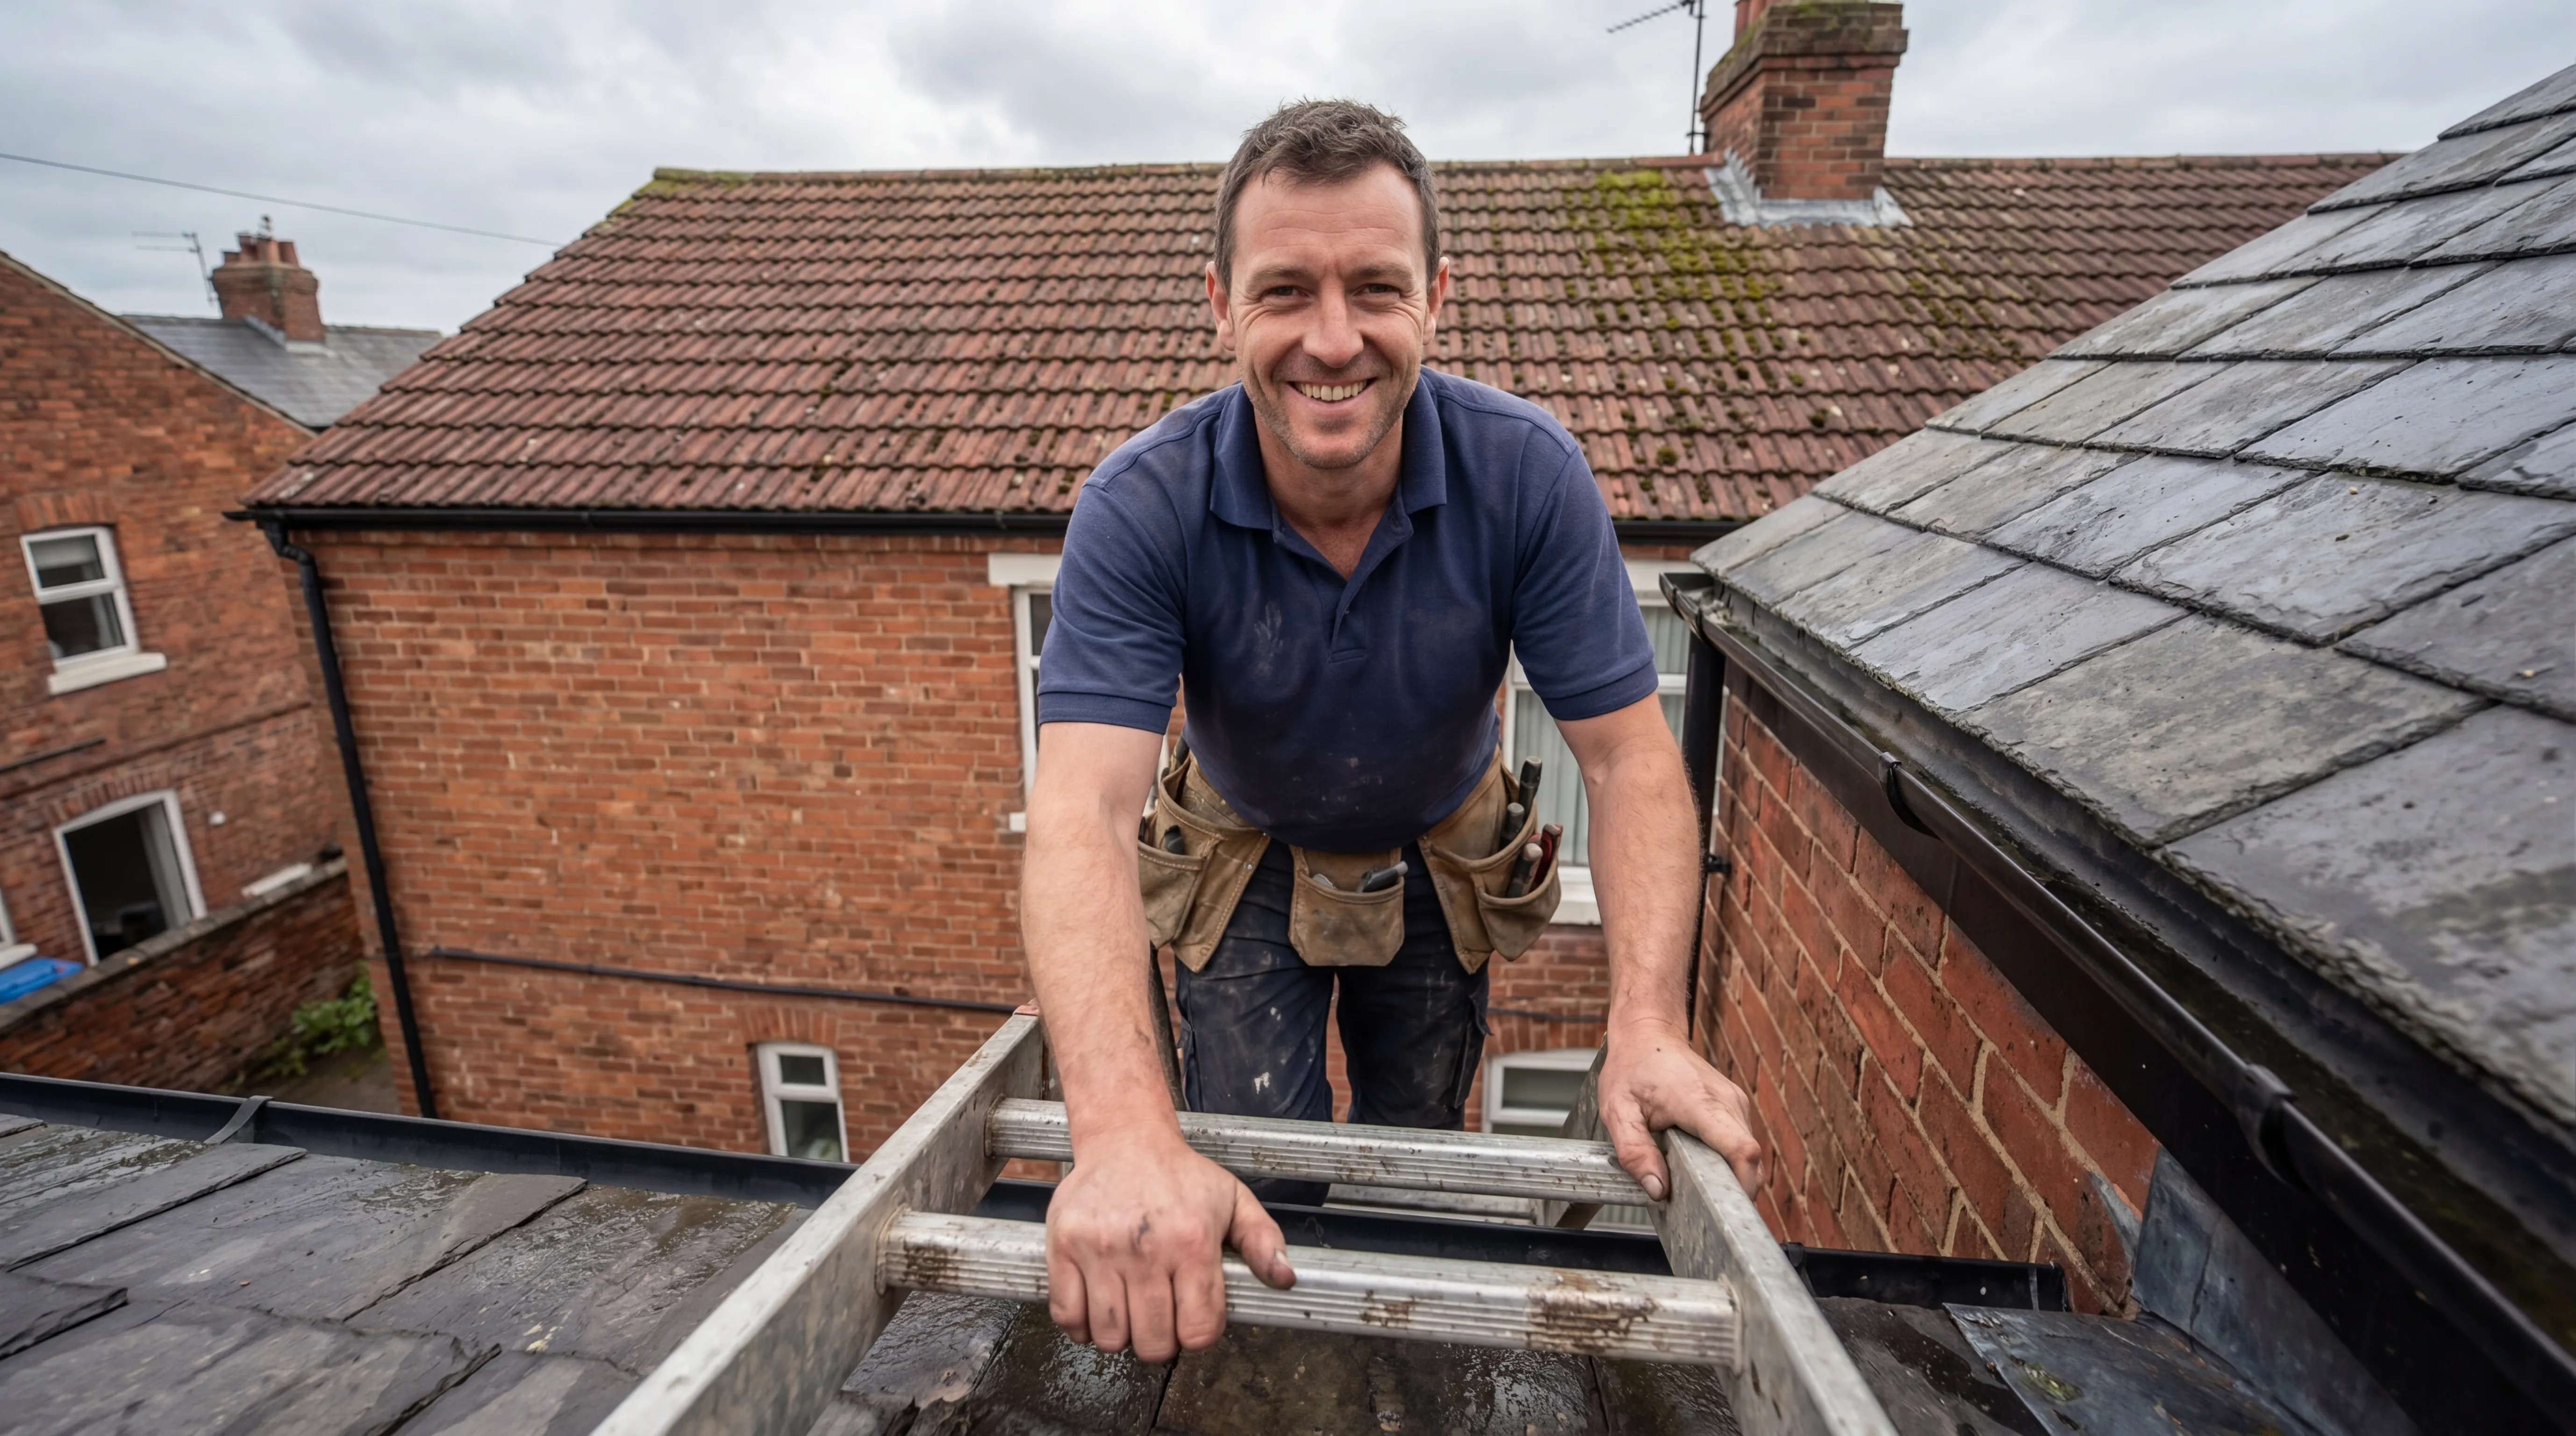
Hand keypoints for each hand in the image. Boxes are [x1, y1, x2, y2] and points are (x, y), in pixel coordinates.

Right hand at [1044, 1125, 1294, 1359]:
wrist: (1124, 1138)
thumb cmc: (1180, 1174)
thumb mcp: (1233, 1199)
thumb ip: (1263, 1241)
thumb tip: (1284, 1278)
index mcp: (1192, 1241)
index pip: (1198, 1330)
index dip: (1198, 1334)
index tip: (1192, 1320)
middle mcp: (1146, 1249)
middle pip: (1153, 1343)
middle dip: (1161, 1340)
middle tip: (1160, 1317)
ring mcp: (1100, 1249)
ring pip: (1110, 1337)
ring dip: (1122, 1335)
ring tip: (1130, 1310)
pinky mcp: (1063, 1246)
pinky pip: (1067, 1316)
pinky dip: (1082, 1325)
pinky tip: (1098, 1307)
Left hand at [1597, 1019, 1762, 1200]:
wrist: (1649, 1034)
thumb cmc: (1632, 1067)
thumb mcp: (1618, 1110)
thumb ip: (1634, 1152)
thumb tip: (1657, 1189)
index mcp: (1700, 1102)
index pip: (1742, 1149)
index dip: (1741, 1185)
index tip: (1723, 1208)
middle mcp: (1727, 1102)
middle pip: (1750, 1160)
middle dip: (1731, 1189)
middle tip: (1699, 1204)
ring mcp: (1735, 1104)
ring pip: (1747, 1154)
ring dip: (1727, 1175)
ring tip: (1693, 1181)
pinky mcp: (1735, 1108)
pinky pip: (1740, 1144)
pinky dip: (1726, 1161)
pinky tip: (1698, 1163)